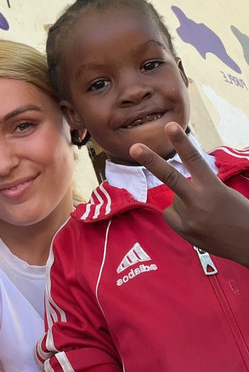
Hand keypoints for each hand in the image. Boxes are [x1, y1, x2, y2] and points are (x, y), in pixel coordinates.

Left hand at [130, 122, 248, 266]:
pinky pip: (171, 214)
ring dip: (184, 202)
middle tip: (134, 147)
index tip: (170, 126)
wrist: (248, 245)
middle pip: (170, 177)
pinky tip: (197, 223)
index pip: (195, 160)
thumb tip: (178, 184)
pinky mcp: (184, 231)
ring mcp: (190, 219)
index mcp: (213, 188)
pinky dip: (180, 216)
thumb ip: (201, 186)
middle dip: (151, 161)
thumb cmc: (240, 214)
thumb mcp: (224, 193)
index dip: (181, 142)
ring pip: (174, 199)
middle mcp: (199, 202)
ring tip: (205, 214)